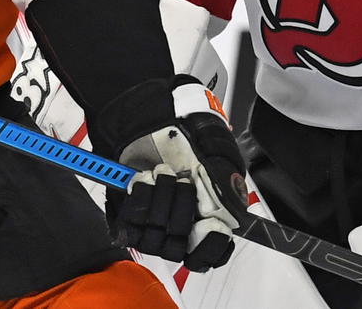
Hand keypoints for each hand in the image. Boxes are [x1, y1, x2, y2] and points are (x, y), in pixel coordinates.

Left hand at [96, 76, 247, 269]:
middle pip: (182, 248)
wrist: (141, 109)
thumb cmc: (179, 121)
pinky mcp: (128, 214)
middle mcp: (182, 219)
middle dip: (181, 211)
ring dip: (159, 203)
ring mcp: (154, 219)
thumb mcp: (214, 143)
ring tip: (160, 174)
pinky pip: (129, 229)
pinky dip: (137, 203)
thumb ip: (226, 179)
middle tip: (181, 181)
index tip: (205, 228)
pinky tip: (142, 181)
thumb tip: (233, 215)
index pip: (214, 251)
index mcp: (210, 208)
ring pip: (156, 240)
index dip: (210, 248)